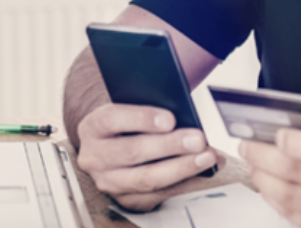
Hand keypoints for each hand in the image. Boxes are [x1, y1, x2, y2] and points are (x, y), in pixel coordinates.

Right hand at [76, 104, 221, 210]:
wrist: (114, 146)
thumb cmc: (127, 124)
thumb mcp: (130, 105)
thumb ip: (153, 101)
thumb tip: (183, 107)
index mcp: (93, 127)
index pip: (113, 119)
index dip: (142, 119)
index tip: (170, 119)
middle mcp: (95, 157)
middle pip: (132, 152)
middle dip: (169, 146)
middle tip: (197, 139)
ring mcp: (109, 182)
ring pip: (146, 179)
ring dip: (181, 168)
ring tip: (207, 157)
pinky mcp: (126, 200)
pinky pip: (158, 195)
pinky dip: (185, 183)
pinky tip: (203, 172)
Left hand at [240, 110, 300, 227]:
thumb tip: (289, 119)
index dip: (296, 143)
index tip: (276, 134)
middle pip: (297, 173)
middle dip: (262, 157)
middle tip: (247, 146)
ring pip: (289, 198)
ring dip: (262, 178)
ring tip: (254, 164)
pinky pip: (293, 216)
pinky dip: (274, 199)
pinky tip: (269, 184)